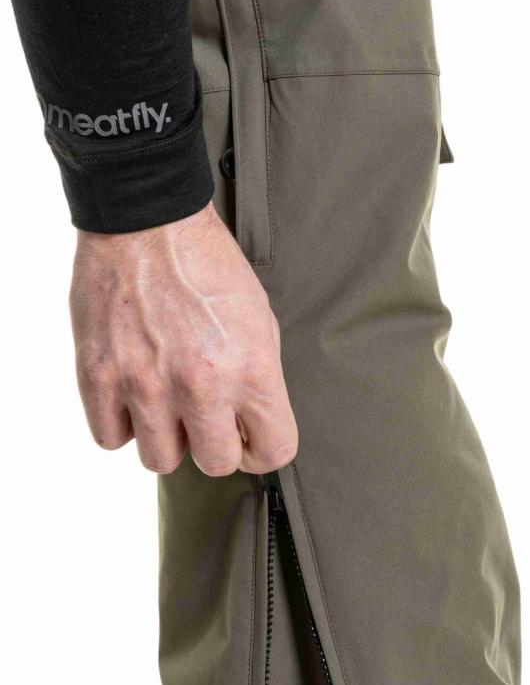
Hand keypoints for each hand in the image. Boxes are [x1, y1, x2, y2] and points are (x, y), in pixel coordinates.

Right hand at [70, 202, 297, 475]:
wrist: (149, 220)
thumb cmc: (208, 265)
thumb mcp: (260, 320)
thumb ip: (259, 380)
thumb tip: (253, 424)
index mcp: (251, 369)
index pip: (273, 452)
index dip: (262, 448)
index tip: (249, 435)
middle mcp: (201, 384)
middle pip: (215, 465)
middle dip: (215, 444)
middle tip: (207, 418)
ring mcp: (146, 383)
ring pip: (160, 461)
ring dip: (166, 437)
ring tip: (166, 402)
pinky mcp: (100, 375)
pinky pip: (110, 438)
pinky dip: (122, 423)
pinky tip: (133, 395)